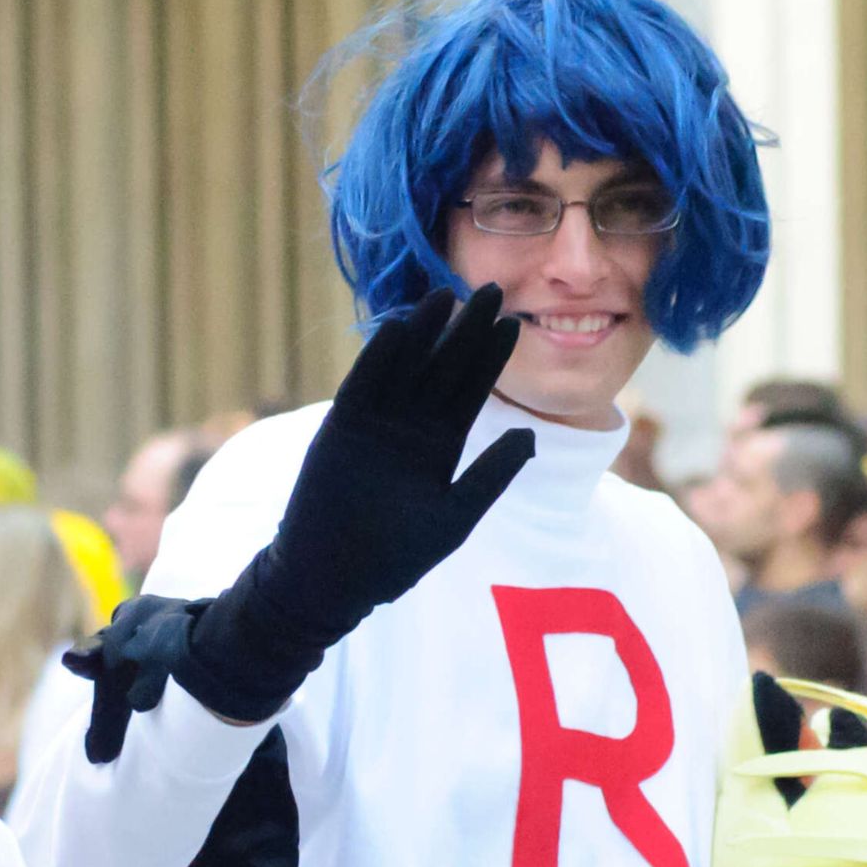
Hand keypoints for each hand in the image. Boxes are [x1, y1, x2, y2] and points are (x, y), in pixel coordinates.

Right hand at [254, 283, 530, 634]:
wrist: (334, 577)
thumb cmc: (395, 557)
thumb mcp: (455, 515)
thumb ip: (491, 475)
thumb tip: (532, 436)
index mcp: (441, 444)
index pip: (470, 389)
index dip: (491, 357)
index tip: (513, 322)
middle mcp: (410, 425)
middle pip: (442, 368)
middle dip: (466, 331)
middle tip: (491, 289)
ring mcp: (375, 422)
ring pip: (404, 367)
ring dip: (423, 332)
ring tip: (446, 295)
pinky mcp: (341, 426)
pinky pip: (363, 385)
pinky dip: (378, 358)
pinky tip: (399, 329)